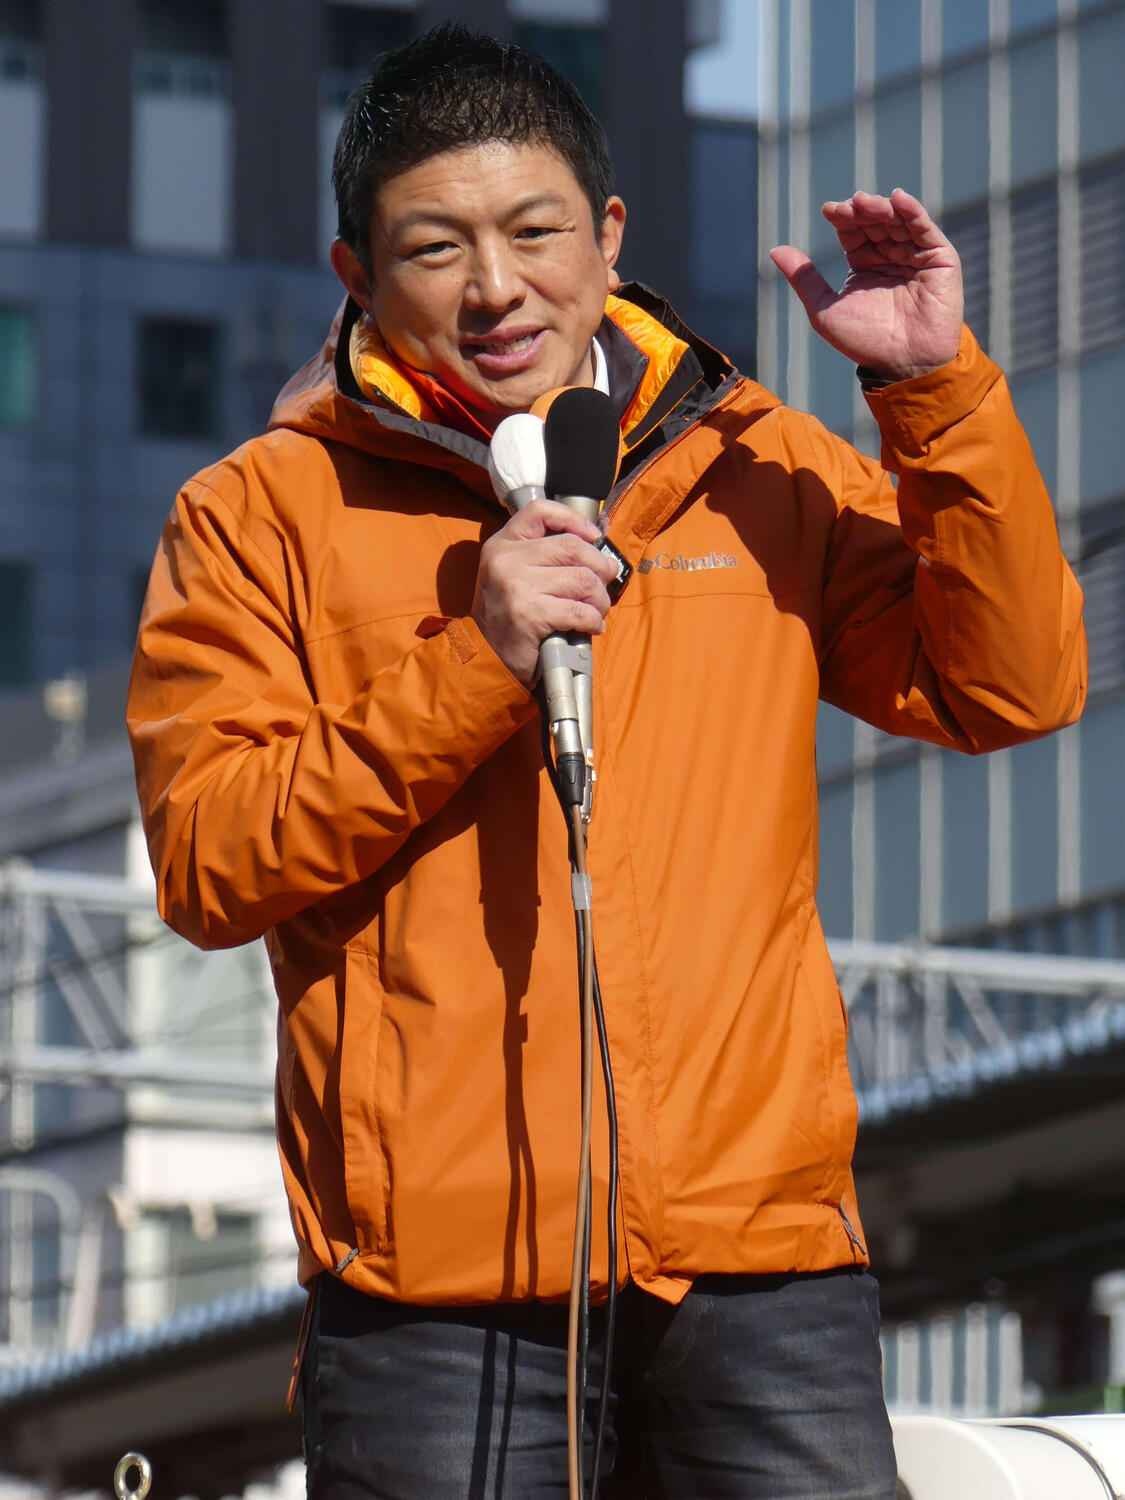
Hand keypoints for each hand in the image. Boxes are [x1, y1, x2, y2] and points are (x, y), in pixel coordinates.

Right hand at [471, 501, 619, 686]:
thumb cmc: (509, 616)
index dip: (574, 519)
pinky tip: (589, 626)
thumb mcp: (514, 574)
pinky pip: (580, 611)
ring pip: (583, 579)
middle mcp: (507, 560)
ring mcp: (517, 586)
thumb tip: (598, 546)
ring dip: (599, 599)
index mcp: (503, 544)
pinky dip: (593, 620)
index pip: (540, 511)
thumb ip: (545, 555)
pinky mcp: (530, 614)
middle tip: (602, 586)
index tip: (593, 536)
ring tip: (595, 610)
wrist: (487, 658)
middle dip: (600, 568)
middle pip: (573, 547)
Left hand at [770, 189, 962, 381]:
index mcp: (865, 266)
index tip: (829, 211)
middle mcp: (890, 257)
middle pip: (875, 223)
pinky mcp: (940, 259)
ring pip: (899, 222)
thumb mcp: (825, 310)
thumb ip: (805, 279)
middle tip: (850, 205)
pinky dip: (913, 212)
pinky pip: (926, 230)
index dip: (843, 219)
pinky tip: (898, 199)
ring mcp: (916, 256)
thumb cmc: (864, 342)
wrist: (902, 363)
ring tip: (866, 203)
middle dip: (862, 211)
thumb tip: (774, 249)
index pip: (853, 232)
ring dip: (883, 209)